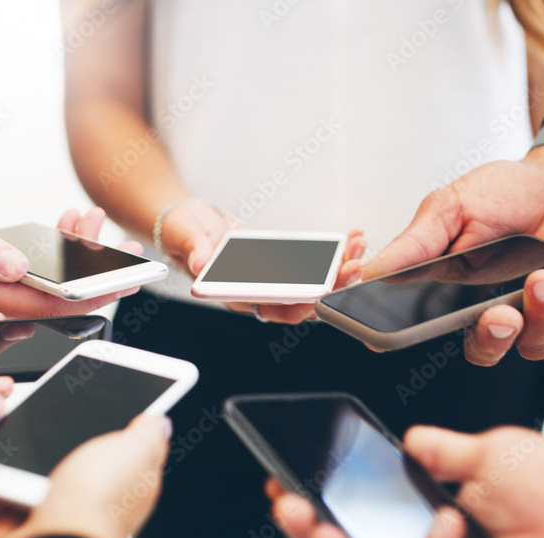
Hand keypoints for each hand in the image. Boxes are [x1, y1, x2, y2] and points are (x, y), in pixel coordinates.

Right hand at [0, 183, 140, 317]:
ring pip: (39, 287)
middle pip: (48, 298)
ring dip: (74, 258)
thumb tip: (13, 266)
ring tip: (96, 225)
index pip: (38, 304)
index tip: (120, 283)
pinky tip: (67, 230)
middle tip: (125, 248)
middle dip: (92, 276)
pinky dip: (51, 254)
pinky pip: (24, 277)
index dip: (83, 296)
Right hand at [0, 415, 170, 537]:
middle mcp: (50, 486)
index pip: (64, 427)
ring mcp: (12, 502)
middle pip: (15, 433)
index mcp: (89, 471)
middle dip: (0, 406)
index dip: (49, 401)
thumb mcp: (138, 456)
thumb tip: (156, 420)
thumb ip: (146, 433)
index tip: (39, 380)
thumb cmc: (97, 508)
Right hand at [160, 198, 365, 323]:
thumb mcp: (184, 236)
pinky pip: (312, 266)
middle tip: (352, 269)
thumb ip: (195, 250)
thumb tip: (202, 264)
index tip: (320, 294)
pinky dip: (333, 254)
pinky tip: (351, 239)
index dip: (297, 304)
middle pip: (300, 300)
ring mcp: (271, 281)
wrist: (190, 223)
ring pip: (312, 284)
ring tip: (359, 248)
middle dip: (330, 286)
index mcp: (233, 294)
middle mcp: (256, 293)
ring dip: (338, 269)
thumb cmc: (184, 234)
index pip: (269, 307)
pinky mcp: (282, 267)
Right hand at [268, 427, 543, 537]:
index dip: (319, 505)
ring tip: (323, 526)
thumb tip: (410, 440)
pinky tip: (449, 523)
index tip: (286, 487)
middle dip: (308, 535)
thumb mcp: (490, 454)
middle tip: (291, 509)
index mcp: (432, 517)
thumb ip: (441, 451)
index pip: (359, 517)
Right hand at [363, 146, 543, 364]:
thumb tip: (369, 272)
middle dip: (491, 338)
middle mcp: (489, 307)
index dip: (408, 336)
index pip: (424, 327)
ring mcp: (534, 309)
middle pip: (484, 349)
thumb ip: (414, 243)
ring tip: (542, 277)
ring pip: (532, 343)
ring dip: (540, 316)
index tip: (399, 335)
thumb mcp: (448, 208)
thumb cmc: (503, 193)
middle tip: (499, 316)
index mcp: (450, 290)